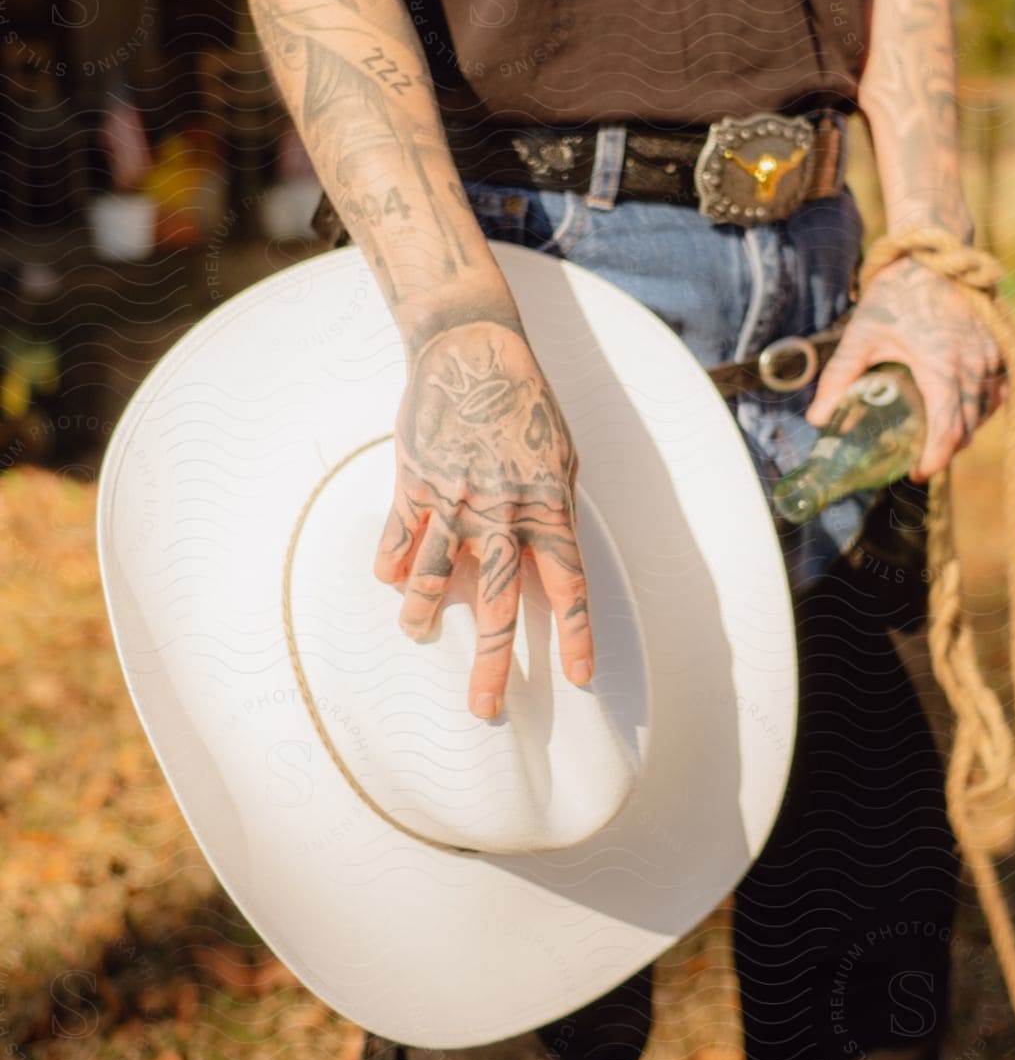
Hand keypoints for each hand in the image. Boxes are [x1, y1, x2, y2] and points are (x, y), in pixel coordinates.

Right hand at [373, 320, 592, 717]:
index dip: (575, 636)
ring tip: (417, 633)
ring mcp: (452, 499)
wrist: (471, 350)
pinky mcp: (414, 482)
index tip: (577, 680)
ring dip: (424, 615)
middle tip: (484, 710)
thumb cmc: (526, 404)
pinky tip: (391, 580)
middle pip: (500, 605)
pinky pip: (398, 538)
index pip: (570, 586)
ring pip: (435, 579)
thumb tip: (546, 562)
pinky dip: (392, 564)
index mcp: (547, 507)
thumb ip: (554, 511)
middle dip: (494, 666)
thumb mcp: (561, 456)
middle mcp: (501, 512)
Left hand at [806, 256, 1007, 481]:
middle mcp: (975, 366)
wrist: (933, 253)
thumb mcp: (861, 335)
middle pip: (968, 427)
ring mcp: (992, 356)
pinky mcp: (1000, 345)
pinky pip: (999, 390)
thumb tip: (817, 420)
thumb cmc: (896, 293)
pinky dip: (983, 406)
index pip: (947, 430)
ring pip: (985, 410)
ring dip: (964, 428)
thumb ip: (839, 378)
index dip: (935, 458)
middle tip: (920, 456)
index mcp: (942, 368)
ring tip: (937, 435)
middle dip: (946, 448)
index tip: (917, 472)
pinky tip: (962, 409)